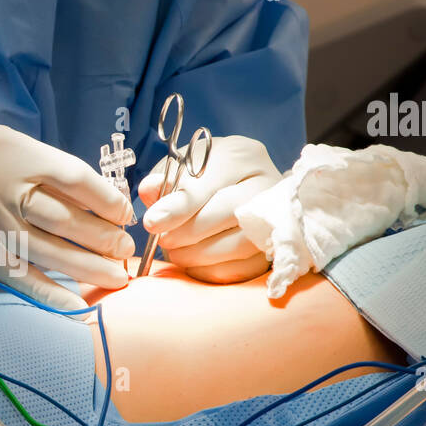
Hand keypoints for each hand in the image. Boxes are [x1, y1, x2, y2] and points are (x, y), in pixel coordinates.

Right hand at [0, 119, 135, 310]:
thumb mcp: (13, 143)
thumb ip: (51, 168)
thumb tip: (102, 200)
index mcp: (15, 156)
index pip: (72, 178)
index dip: (106, 199)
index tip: (126, 214)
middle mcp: (2, 191)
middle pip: (62, 219)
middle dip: (102, 238)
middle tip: (127, 251)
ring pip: (45, 252)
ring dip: (86, 268)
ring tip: (117, 277)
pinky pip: (17, 277)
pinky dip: (48, 292)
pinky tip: (76, 302)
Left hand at [138, 134, 280, 282]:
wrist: (233, 192)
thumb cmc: (204, 178)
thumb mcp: (181, 169)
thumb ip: (165, 181)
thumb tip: (149, 189)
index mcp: (240, 155)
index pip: (210, 181)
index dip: (179, 205)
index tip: (152, 221)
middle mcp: (265, 182)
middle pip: (229, 211)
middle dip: (189, 231)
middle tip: (164, 239)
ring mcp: (275, 216)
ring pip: (240, 242)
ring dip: (200, 254)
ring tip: (177, 252)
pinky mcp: (273, 246)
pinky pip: (245, 267)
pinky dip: (214, 270)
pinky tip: (195, 264)